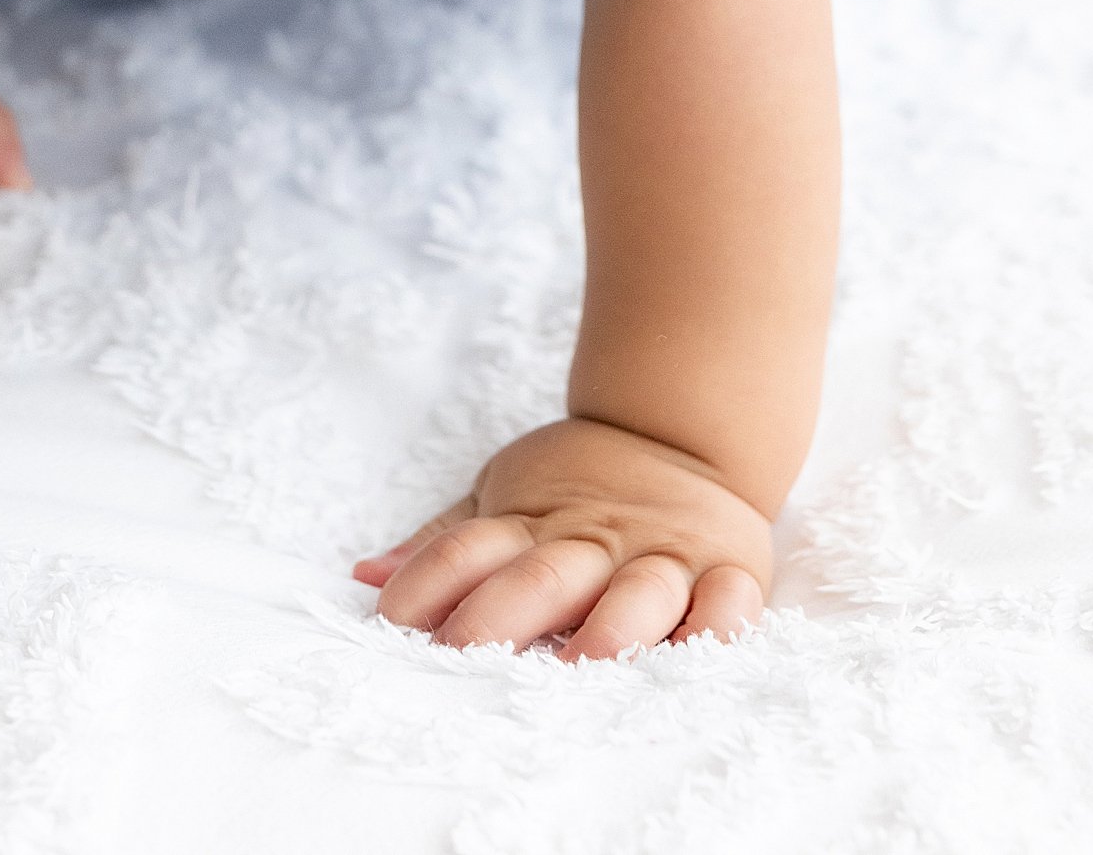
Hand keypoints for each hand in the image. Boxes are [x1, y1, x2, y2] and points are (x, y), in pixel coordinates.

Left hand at [352, 417, 771, 657]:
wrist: (682, 424)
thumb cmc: (581, 480)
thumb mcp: (505, 492)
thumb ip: (444, 542)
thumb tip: (364, 575)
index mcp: (533, 520)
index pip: (469, 548)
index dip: (428, 583)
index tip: (390, 625)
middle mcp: (594, 539)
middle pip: (543, 577)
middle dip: (501, 617)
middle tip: (464, 658)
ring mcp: (662, 553)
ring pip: (638, 593)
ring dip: (610, 630)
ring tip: (580, 667)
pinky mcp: (727, 569)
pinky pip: (729, 601)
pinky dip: (718, 628)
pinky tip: (698, 656)